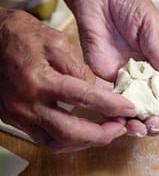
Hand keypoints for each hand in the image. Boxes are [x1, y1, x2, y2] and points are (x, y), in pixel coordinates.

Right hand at [0, 9, 135, 151]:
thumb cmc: (20, 32)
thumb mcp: (54, 40)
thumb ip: (76, 67)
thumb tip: (94, 88)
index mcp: (38, 78)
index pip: (83, 97)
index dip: (110, 105)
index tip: (128, 108)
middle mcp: (26, 102)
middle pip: (69, 131)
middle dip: (100, 134)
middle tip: (120, 128)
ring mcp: (17, 113)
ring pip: (55, 143)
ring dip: (83, 142)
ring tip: (104, 132)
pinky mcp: (12, 117)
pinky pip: (42, 138)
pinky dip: (65, 139)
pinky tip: (79, 130)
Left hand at [73, 0, 158, 135]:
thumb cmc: (128, 1)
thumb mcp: (150, 23)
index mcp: (154, 59)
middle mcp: (138, 70)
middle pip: (149, 102)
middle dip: (155, 118)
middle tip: (156, 125)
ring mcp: (118, 72)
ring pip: (128, 104)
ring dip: (135, 120)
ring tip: (140, 127)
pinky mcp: (99, 70)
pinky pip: (107, 94)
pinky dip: (113, 109)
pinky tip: (120, 119)